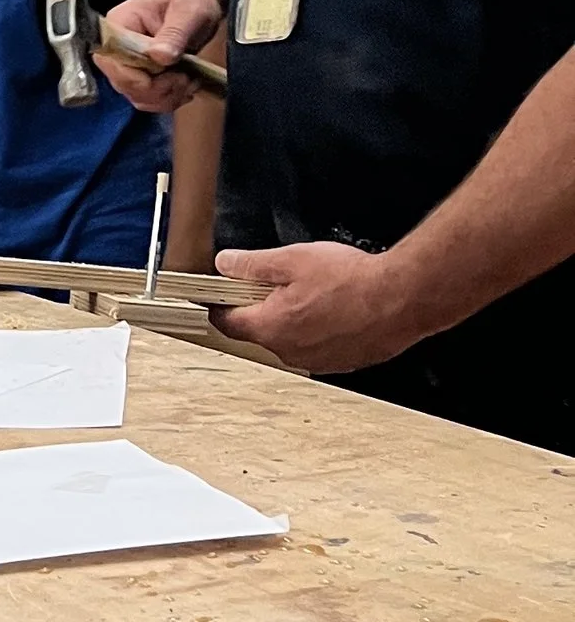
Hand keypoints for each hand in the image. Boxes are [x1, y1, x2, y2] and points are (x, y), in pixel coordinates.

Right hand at [91, 0, 224, 112]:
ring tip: (189, 81)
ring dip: (167, 96)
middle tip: (186, 78)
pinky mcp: (140, 77)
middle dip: (159, 89)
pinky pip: (148, 100)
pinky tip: (186, 86)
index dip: (138, 78)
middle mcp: (115, 49)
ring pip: (137, 97)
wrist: (194, 2)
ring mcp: (127, 65)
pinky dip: (169, 99)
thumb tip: (160, 56)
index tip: (172, 76)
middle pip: (124, 84)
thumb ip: (174, 33)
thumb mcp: (188, 12)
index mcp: (118, 26)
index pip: (113, 62)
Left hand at [214, 241, 420, 373]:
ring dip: (294, 319)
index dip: (220, 305)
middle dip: (263, 307)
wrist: (403, 299)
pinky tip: (336, 308)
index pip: (227, 322)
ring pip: (291, 338)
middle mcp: (289, 352)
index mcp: (270, 327)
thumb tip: (227, 264)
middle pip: (259, 330)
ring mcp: (317, 361)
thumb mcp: (293, 260)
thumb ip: (252, 264)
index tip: (219, 295)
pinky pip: (318, 346)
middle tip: (279, 282)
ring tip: (316, 292)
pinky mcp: (342, 362)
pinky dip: (320, 330)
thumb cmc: (352, 281)